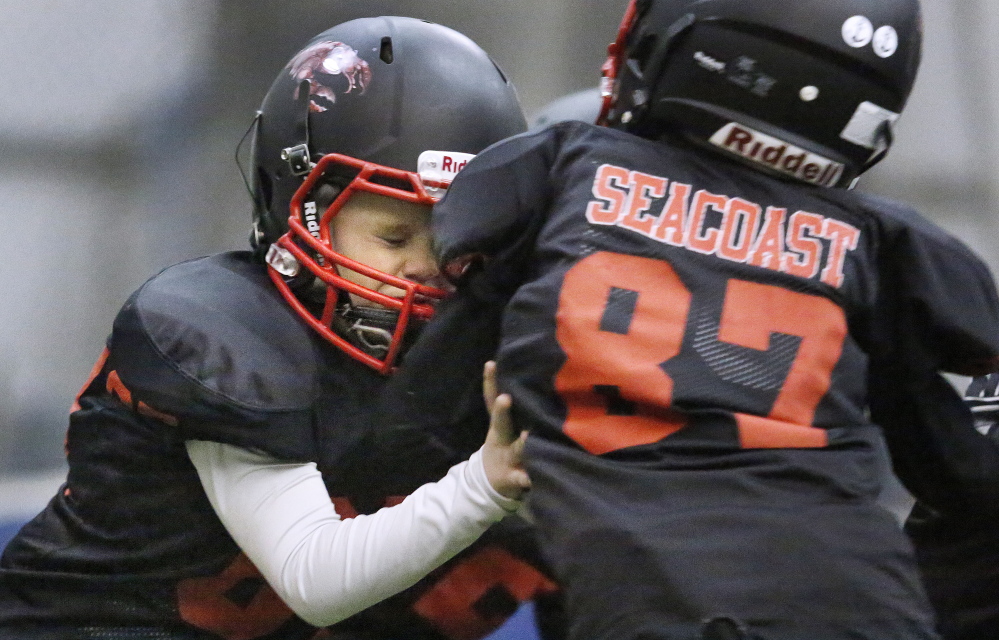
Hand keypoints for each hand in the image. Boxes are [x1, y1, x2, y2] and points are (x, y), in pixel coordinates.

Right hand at [480, 361, 530, 499]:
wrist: (492, 482)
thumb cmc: (504, 445)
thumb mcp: (502, 427)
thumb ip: (506, 405)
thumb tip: (511, 372)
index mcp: (499, 426)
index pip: (492, 400)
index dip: (490, 382)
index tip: (491, 364)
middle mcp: (503, 439)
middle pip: (501, 423)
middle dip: (502, 410)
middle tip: (505, 398)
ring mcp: (510, 459)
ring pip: (517, 449)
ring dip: (522, 444)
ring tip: (527, 437)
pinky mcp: (518, 478)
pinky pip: (526, 478)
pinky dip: (531, 479)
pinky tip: (533, 472)